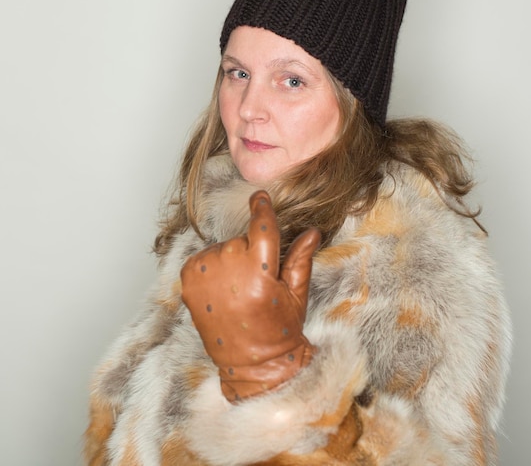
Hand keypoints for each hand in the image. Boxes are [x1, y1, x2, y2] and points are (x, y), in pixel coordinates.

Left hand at [180, 190, 319, 401]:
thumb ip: (300, 259)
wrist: (251, 364)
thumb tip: (312, 232)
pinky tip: (222, 287)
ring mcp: (205, 278)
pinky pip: (202, 258)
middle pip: (241, 239)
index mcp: (259, 274)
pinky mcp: (188, 285)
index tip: (259, 197)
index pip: (261, 228)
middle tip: (257, 280)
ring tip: (238, 288)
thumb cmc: (278, 330)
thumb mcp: (296, 294)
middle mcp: (229, 273)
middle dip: (251, 251)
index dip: (261, 209)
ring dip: (230, 258)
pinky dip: (211, 266)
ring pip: (221, 248)